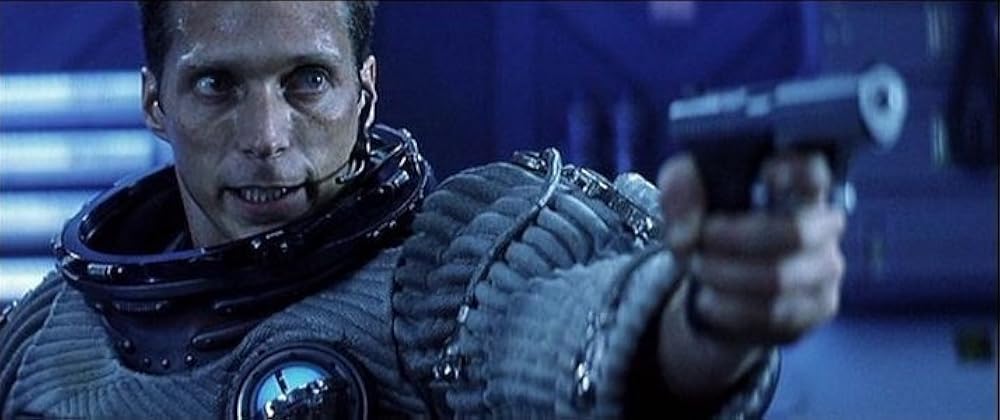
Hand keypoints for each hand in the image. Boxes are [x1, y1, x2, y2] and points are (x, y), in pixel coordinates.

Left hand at [653, 151, 845, 398]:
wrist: (718, 290)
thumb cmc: (713, 231)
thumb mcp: (686, 202)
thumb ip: (680, 192)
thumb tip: (688, 232)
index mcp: (797, 187)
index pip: (814, 171)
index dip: (795, 170)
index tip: (763, 174)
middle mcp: (823, 226)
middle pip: (793, 231)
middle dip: (734, 240)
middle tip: (699, 243)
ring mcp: (826, 270)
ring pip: (778, 279)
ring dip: (724, 277)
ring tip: (699, 271)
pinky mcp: (817, 308)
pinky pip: (773, 314)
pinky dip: (730, 309)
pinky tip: (710, 301)